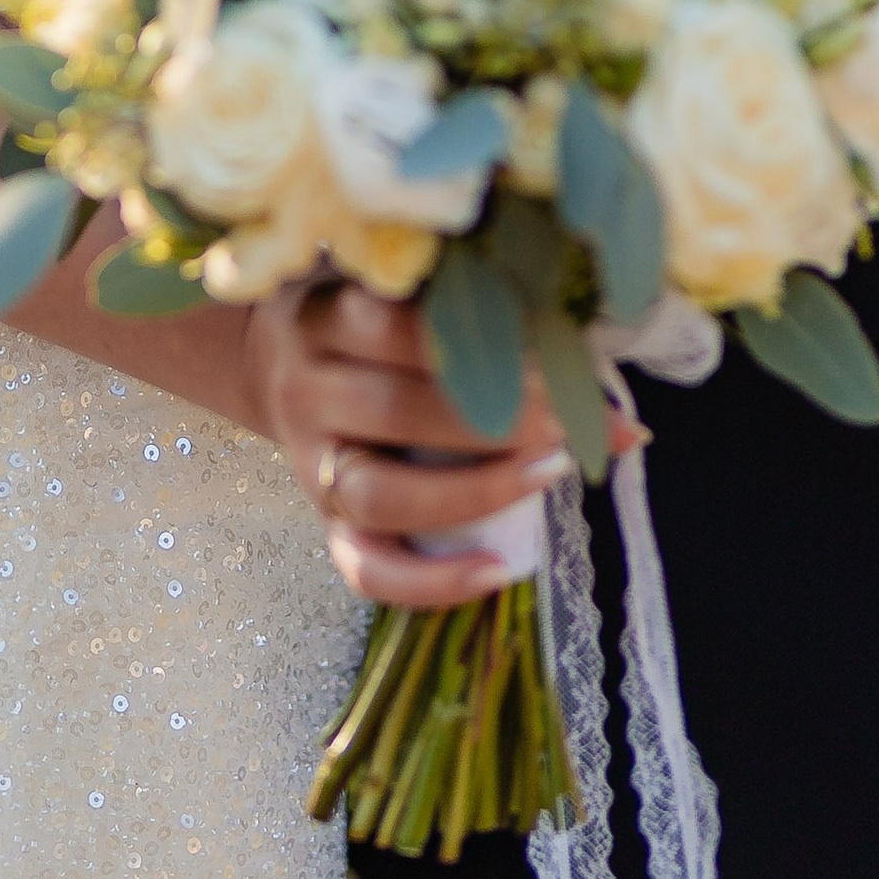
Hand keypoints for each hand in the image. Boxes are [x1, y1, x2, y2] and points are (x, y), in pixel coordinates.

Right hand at [250, 278, 640, 608]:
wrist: (276, 362)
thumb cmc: (371, 321)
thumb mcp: (404, 295)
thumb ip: (482, 317)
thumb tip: (602, 380)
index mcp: (328, 320)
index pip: (394, 328)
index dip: (479, 346)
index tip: (556, 359)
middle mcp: (307, 393)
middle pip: (394, 412)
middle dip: (494, 419)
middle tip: (568, 421)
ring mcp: (310, 468)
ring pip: (379, 495)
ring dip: (475, 491)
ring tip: (551, 472)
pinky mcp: (325, 526)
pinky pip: (367, 570)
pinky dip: (431, 582)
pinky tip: (499, 572)